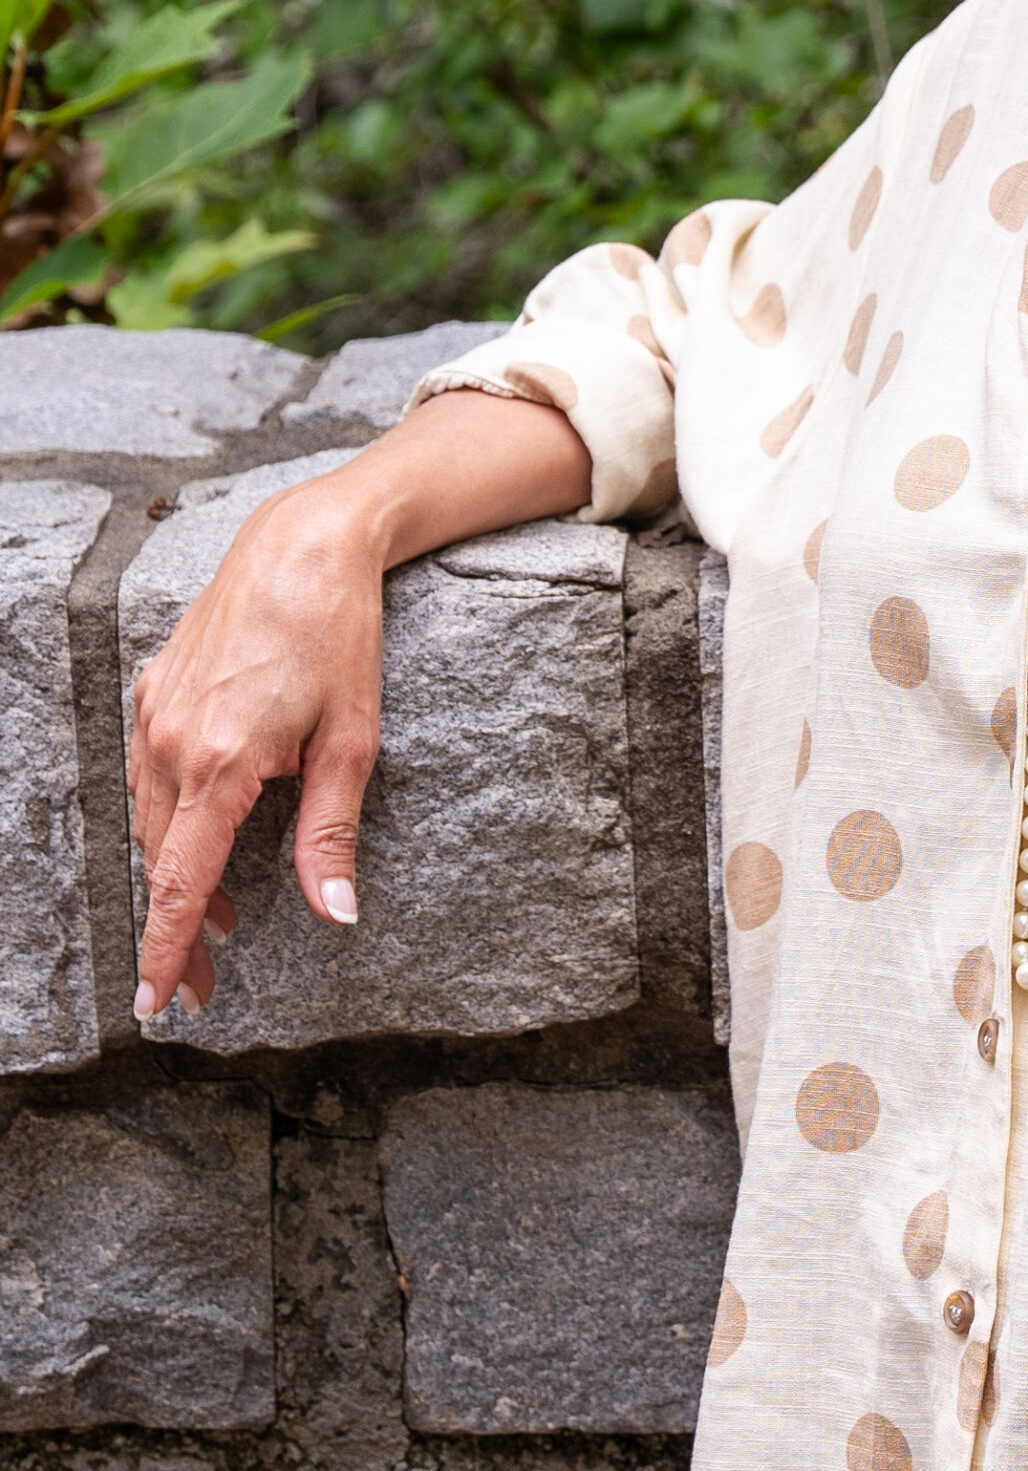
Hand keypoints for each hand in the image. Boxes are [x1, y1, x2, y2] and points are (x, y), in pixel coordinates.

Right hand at [125, 387, 593, 1017]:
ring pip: (152, 820)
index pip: (180, 884)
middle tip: (202, 983)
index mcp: (218, 763)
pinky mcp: (156, 689)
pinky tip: (204, 834)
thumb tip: (337, 913)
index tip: (160, 1005)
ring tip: (216, 921)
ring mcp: (156, 713)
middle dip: (179, 928)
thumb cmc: (340, 635)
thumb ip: (332, 832)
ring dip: (177, 874)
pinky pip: (151, 774)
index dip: (168, 951)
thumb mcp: (353, 740)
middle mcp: (171, 742)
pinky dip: (172, 818)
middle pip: (161, 862)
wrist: (305, 544)